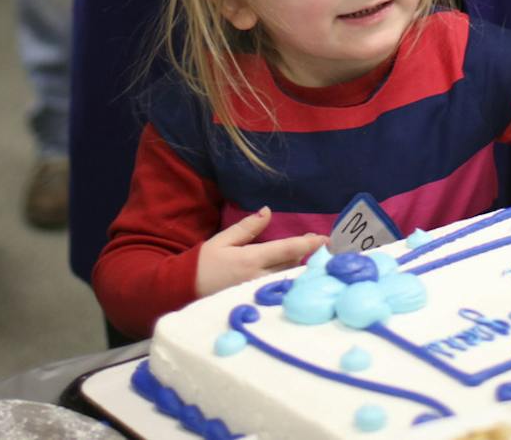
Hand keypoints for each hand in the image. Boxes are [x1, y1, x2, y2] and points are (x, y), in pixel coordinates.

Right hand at [195, 207, 328, 297]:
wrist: (184, 292)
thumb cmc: (202, 264)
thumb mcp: (222, 240)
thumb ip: (247, 227)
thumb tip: (267, 211)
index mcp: (252, 260)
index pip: (288, 250)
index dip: (309, 245)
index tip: (326, 240)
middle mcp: (260, 277)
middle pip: (292, 263)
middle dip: (307, 253)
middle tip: (321, 243)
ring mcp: (258, 291)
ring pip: (286, 275)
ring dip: (299, 264)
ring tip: (310, 253)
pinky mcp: (255, 299)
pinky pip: (278, 285)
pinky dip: (288, 275)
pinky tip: (293, 270)